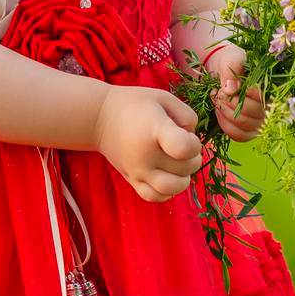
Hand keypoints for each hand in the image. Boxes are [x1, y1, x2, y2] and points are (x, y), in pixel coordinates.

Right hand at [94, 85, 203, 202]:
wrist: (100, 118)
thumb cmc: (135, 104)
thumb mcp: (163, 97)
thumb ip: (187, 115)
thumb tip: (193, 139)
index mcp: (154, 130)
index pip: (183, 148)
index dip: (194, 144)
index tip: (188, 136)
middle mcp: (145, 155)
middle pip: (184, 168)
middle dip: (193, 158)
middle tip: (184, 145)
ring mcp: (137, 171)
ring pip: (172, 188)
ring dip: (183, 178)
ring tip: (178, 164)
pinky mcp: (132, 181)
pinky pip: (155, 197)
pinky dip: (167, 191)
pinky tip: (167, 175)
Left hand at [202, 41, 265, 141]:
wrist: (221, 70)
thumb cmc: (230, 63)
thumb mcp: (231, 59)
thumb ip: (232, 69)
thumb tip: (231, 88)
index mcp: (269, 87)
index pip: (262, 97)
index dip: (244, 93)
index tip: (228, 86)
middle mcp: (268, 106)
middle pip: (254, 113)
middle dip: (231, 102)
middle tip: (219, 92)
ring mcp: (259, 121)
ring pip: (244, 125)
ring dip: (225, 112)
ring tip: (217, 99)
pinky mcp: (248, 131)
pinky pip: (239, 135)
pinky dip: (225, 124)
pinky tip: (219, 111)